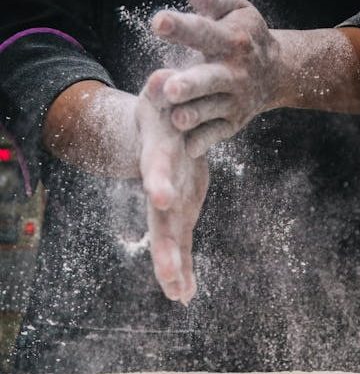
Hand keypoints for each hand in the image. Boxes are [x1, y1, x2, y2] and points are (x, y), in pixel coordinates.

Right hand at [136, 69, 208, 303]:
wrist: (160, 132)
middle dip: (165, 249)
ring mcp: (169, 206)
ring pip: (169, 242)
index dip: (160, 183)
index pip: (158, 171)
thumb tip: (162, 77)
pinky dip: (183, 270)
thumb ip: (162, 89)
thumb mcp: (161, 98)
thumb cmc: (164, 113)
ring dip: (174, 270)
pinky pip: (181, 246)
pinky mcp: (179, 215)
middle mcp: (161, 188)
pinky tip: (186, 295)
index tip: (163, 200)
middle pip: (161, 222)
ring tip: (180, 296)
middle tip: (170, 277)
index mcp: (160, 158)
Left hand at [150, 0, 280, 157]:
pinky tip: (187, 148)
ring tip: (175, 119)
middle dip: (190, 84)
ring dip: (193, 115)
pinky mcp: (233, 123)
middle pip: (210, 79)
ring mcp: (235, 100)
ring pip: (211, 110)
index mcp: (231, 40)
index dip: (181, 28)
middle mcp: (235, 72)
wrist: (277, 72)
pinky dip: (203, 141)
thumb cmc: (244, 35)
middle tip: (169, 88)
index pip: (204, 32)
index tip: (158, 23)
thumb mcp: (234, 10)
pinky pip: (216, 134)